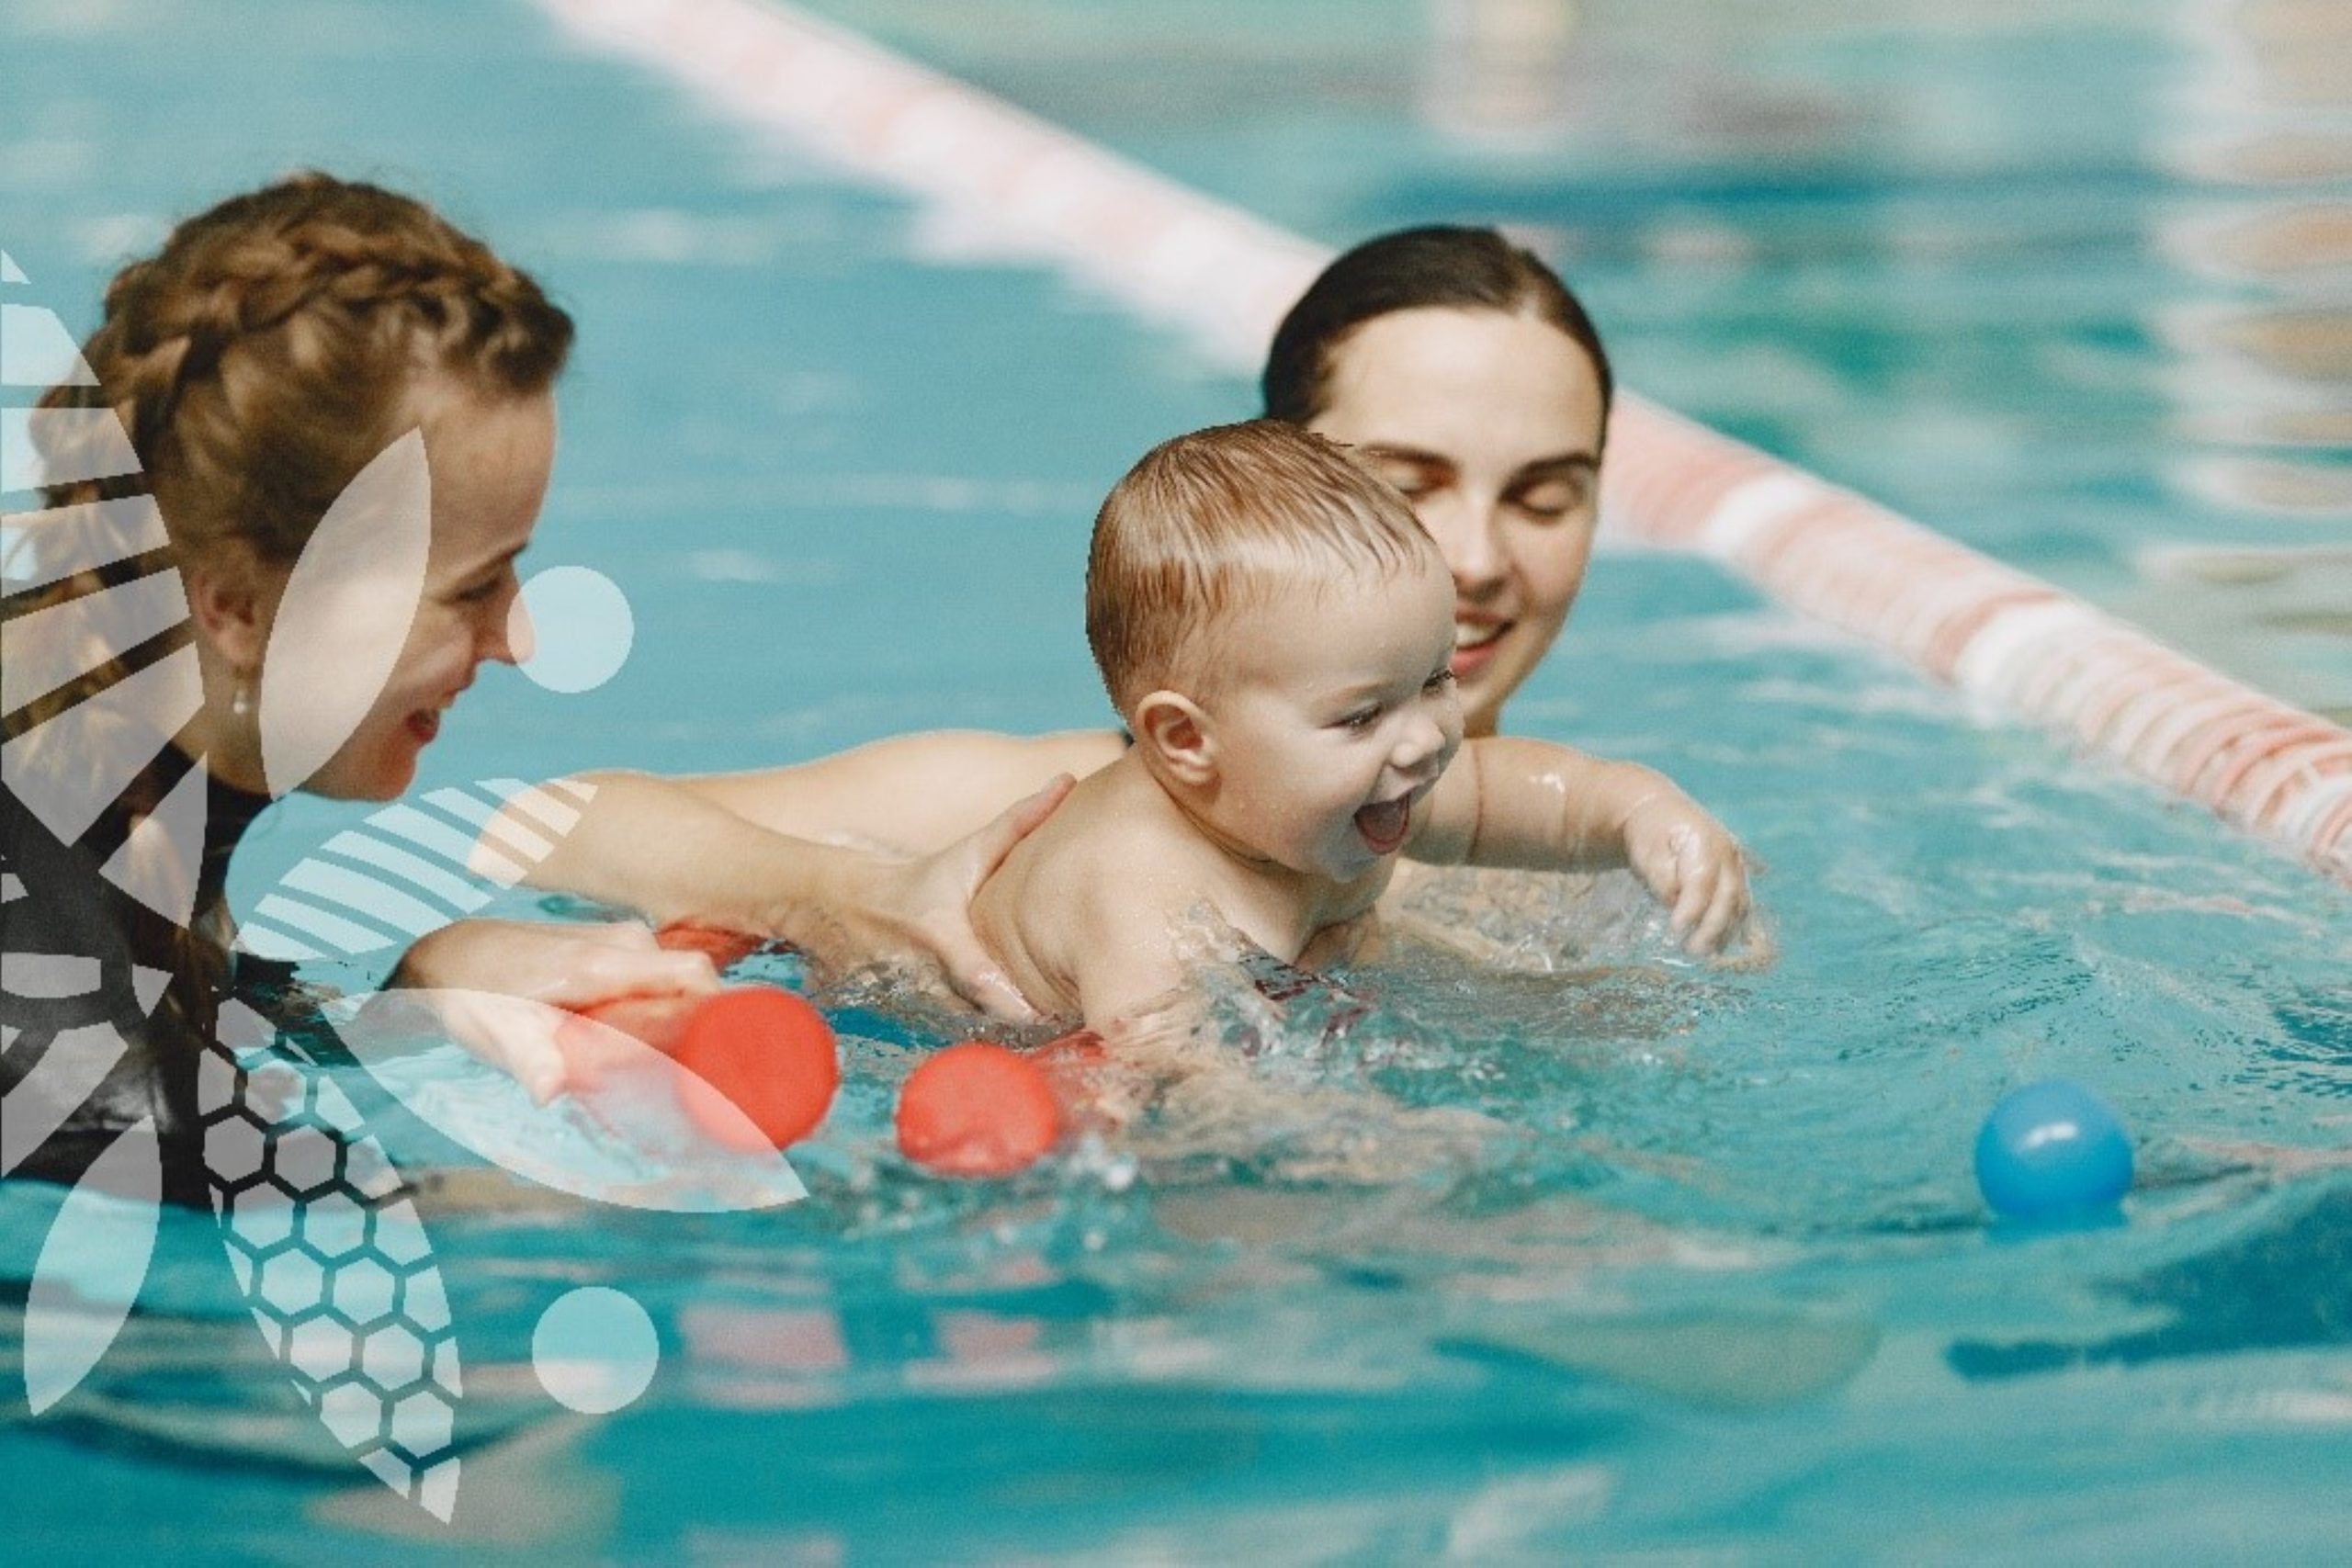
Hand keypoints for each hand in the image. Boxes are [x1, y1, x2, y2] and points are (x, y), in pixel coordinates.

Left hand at [390, 918, 721, 1100]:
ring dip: (678, 1019)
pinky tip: (642, 1039)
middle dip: (701, 1028)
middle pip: (692, 984)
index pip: (691, 973)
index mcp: (602, 962)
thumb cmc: (474, 996)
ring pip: (676, 981)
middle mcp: (622, 942)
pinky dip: (663, 1006)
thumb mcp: (498, 1034)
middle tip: (695, 1077)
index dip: (723, 1009)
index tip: (729, 1051)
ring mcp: (621, 939)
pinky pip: (660, 974)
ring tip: (665, 1064)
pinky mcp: (617, 945)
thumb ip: (528, 1061)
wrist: (451, 955)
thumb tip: (551, 1092)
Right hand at [807, 774, 1072, 1020]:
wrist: (846, 909)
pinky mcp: (913, 1022)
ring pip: (974, 1035)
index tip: (1051, 1016)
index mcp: (942, 935)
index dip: (1013, 1004)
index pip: (979, 979)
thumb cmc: (923, 879)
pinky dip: (989, 1046)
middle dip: (1028, 1027)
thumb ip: (1020, 820)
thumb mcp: (967, 851)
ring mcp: (917, 1004)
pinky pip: (960, 1041)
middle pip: (986, 1017)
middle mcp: (927, 975)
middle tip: (1076, 1028)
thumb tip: (1068, 779)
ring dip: (1011, 1041)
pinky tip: (1026, 1044)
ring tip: (1060, 1039)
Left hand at [1618, 791, 1751, 955]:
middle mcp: (1727, 852)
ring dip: (1725, 931)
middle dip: (1712, 927)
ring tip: (1706, 954)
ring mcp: (1736, 863)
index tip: (1676, 929)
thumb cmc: (1649, 834)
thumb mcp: (1647, 851)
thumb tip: (1674, 904)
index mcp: (1704, 840)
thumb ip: (1662, 878)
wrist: (1662, 812)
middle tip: (1694, 950)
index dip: (1691, 908)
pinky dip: (1732, 926)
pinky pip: (1741, 904)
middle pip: (1726, 895)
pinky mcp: (1737, 875)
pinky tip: (1720, 946)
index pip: (1702, 880)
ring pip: (1738, 903)